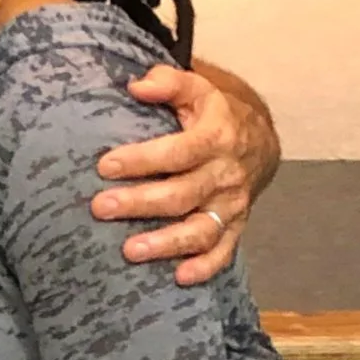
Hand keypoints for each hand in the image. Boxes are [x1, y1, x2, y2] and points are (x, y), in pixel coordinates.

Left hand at [92, 57, 278, 284]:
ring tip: (129, 251)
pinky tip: (178, 277)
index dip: (142, 160)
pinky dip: (204, 267)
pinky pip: (224, 252)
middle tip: (100, 207)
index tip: (105, 166)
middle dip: (139, 203)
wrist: (259, 142)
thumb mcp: (197, 89)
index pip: (178, 151)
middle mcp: (225, 174)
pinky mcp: (235, 227)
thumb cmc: (214, 116)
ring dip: (166, 243)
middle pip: (182, 194)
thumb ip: (168, 82)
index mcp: (216, 137)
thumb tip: (137, 85)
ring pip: (201, 229)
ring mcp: (232, 204)